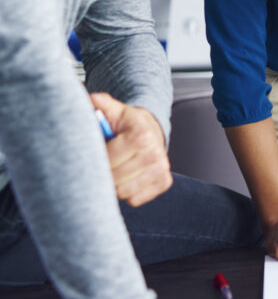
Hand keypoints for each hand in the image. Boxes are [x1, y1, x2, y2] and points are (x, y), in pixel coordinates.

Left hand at [90, 92, 171, 206]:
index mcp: (141, 135)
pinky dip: (127, 193)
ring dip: (114, 185)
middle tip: (99, 166)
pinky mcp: (164, 181)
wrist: (151, 130)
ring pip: (123, 192)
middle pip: (115, 179)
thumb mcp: (114, 110)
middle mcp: (155, 153)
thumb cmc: (127, 124)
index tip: (91, 156)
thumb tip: (92, 99)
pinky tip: (126, 178)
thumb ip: (101, 104)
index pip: (108, 161)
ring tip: (113, 171)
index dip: (93, 162)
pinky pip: (135, 199)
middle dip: (102, 174)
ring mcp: (162, 168)